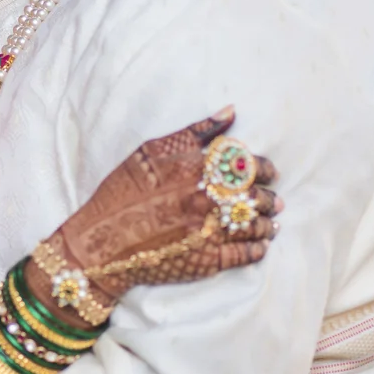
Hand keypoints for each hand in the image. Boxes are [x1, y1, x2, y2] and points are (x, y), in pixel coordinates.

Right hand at [46, 106, 281, 302]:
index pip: (246, 164)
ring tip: (272, 222)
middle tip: (274, 198)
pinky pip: (245, 255)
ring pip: (254, 225)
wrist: (100, 243)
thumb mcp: (150, 151)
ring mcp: (209, 231)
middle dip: (269, 196)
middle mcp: (207, 199)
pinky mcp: (207, 260)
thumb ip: (194, 132)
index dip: (262, 167)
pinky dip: (258, 249)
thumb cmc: (121, 193)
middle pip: (254, 194)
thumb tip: (231, 113)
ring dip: (267, 223)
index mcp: (197, 169)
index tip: (267, 171)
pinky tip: (261, 246)